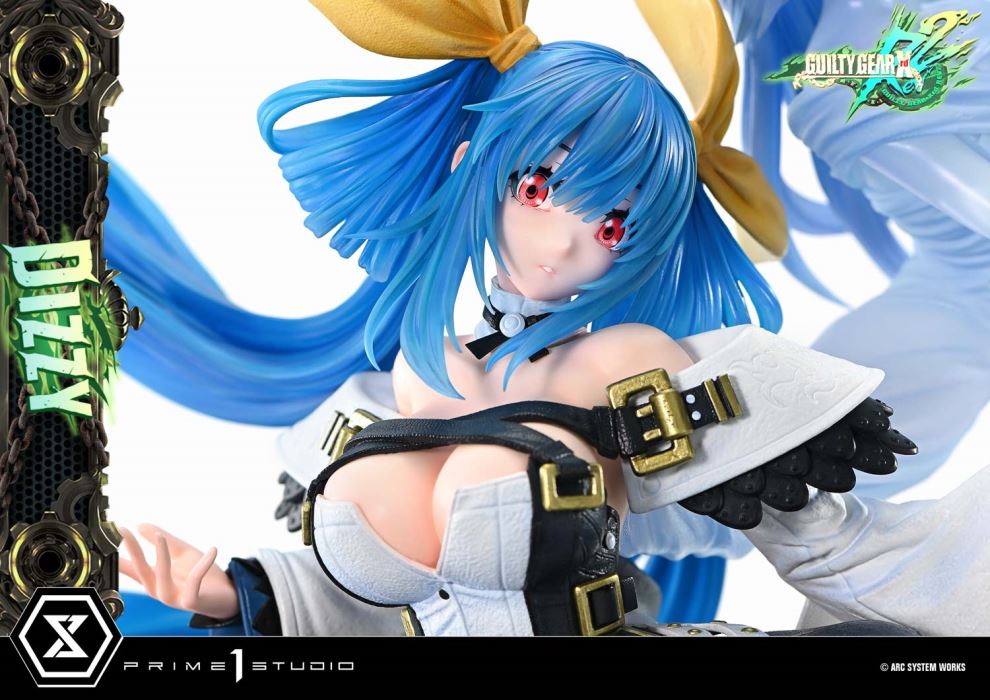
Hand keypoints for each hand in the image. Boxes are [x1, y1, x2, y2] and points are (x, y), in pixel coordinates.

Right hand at [119, 523, 238, 619]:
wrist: (226, 595)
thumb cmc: (202, 575)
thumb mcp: (181, 553)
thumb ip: (163, 540)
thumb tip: (140, 524)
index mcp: (154, 579)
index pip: (131, 567)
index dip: (118, 553)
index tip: (109, 535)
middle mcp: (159, 589)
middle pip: (141, 569)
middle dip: (132, 549)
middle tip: (123, 530)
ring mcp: (173, 597)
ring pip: (161, 576)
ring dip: (160, 556)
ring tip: (160, 535)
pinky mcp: (191, 601)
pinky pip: (194, 581)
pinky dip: (202, 564)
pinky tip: (213, 550)